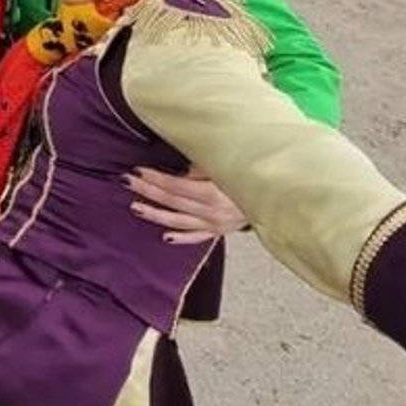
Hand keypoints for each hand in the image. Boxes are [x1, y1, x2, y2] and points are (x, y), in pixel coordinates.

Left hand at [125, 167, 248, 243]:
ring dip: (155, 214)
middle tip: (127, 182)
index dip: (155, 178)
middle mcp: (212, 212)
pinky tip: (165, 237)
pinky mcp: (219, 232)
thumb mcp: (228, 167)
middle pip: (173, 201)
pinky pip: (196, 237)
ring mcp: (214, 225)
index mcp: (213, 194)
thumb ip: (203, 168)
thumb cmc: (250, 177)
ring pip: (178, 221)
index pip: (176, 186)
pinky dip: (181, 237)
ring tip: (135, 207)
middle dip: (148, 191)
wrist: (278, 198)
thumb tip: (182, 172)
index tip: (138, 170)